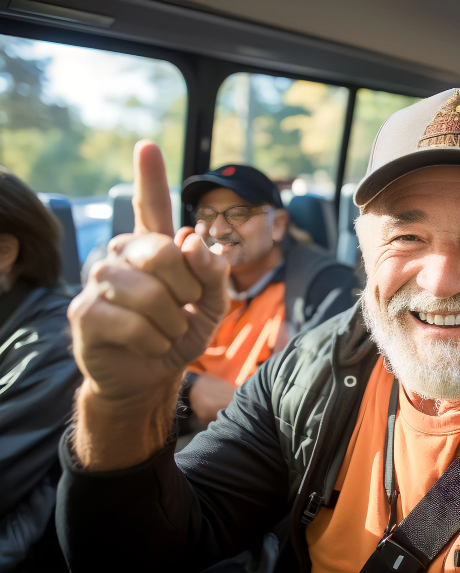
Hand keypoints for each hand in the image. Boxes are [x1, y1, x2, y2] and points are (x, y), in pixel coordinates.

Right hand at [68, 141, 229, 468]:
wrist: (151, 374)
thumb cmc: (180, 331)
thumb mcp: (212, 304)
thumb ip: (213, 272)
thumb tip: (192, 240)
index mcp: (152, 247)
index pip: (152, 206)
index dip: (149, 177)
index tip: (148, 147)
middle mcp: (120, 255)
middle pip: (162, 252)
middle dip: (186, 290)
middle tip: (182, 310)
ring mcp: (97, 281)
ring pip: (149, 293)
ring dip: (171, 322)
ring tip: (165, 331)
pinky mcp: (83, 313)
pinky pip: (133, 323)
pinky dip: (154, 340)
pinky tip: (148, 344)